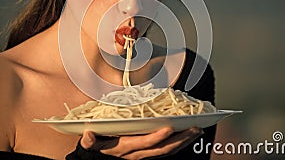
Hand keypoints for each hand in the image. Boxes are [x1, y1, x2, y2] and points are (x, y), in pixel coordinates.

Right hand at [80, 126, 201, 158]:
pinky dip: (179, 144)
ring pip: (167, 151)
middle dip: (180, 140)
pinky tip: (188, 136)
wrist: (99, 159)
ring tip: (197, 130)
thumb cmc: (96, 148)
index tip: (169, 128)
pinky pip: (166, 151)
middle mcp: (137, 153)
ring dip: (183, 141)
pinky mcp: (148, 153)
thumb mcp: (89, 145)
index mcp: (125, 148)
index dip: (157, 137)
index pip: (144, 144)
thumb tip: (88, 134)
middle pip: (162, 149)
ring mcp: (144, 155)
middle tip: (195, 128)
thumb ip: (88, 141)